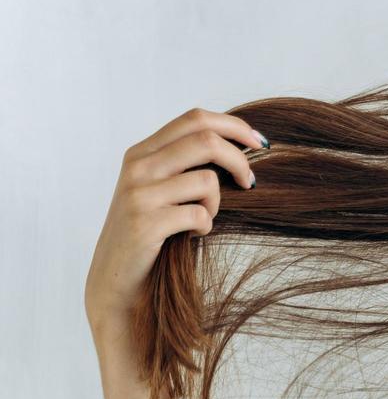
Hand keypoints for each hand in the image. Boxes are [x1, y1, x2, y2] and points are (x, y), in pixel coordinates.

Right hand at [84, 107, 264, 331]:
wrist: (115, 280)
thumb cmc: (150, 235)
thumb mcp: (161, 190)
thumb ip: (185, 165)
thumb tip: (242, 146)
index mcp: (142, 153)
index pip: (194, 119)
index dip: (234, 126)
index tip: (260, 143)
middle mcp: (137, 166)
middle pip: (206, 140)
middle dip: (240, 160)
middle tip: (250, 183)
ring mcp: (139, 194)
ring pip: (207, 180)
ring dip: (216, 204)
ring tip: (201, 219)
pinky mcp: (145, 223)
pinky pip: (200, 215)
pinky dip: (205, 227)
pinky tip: (190, 235)